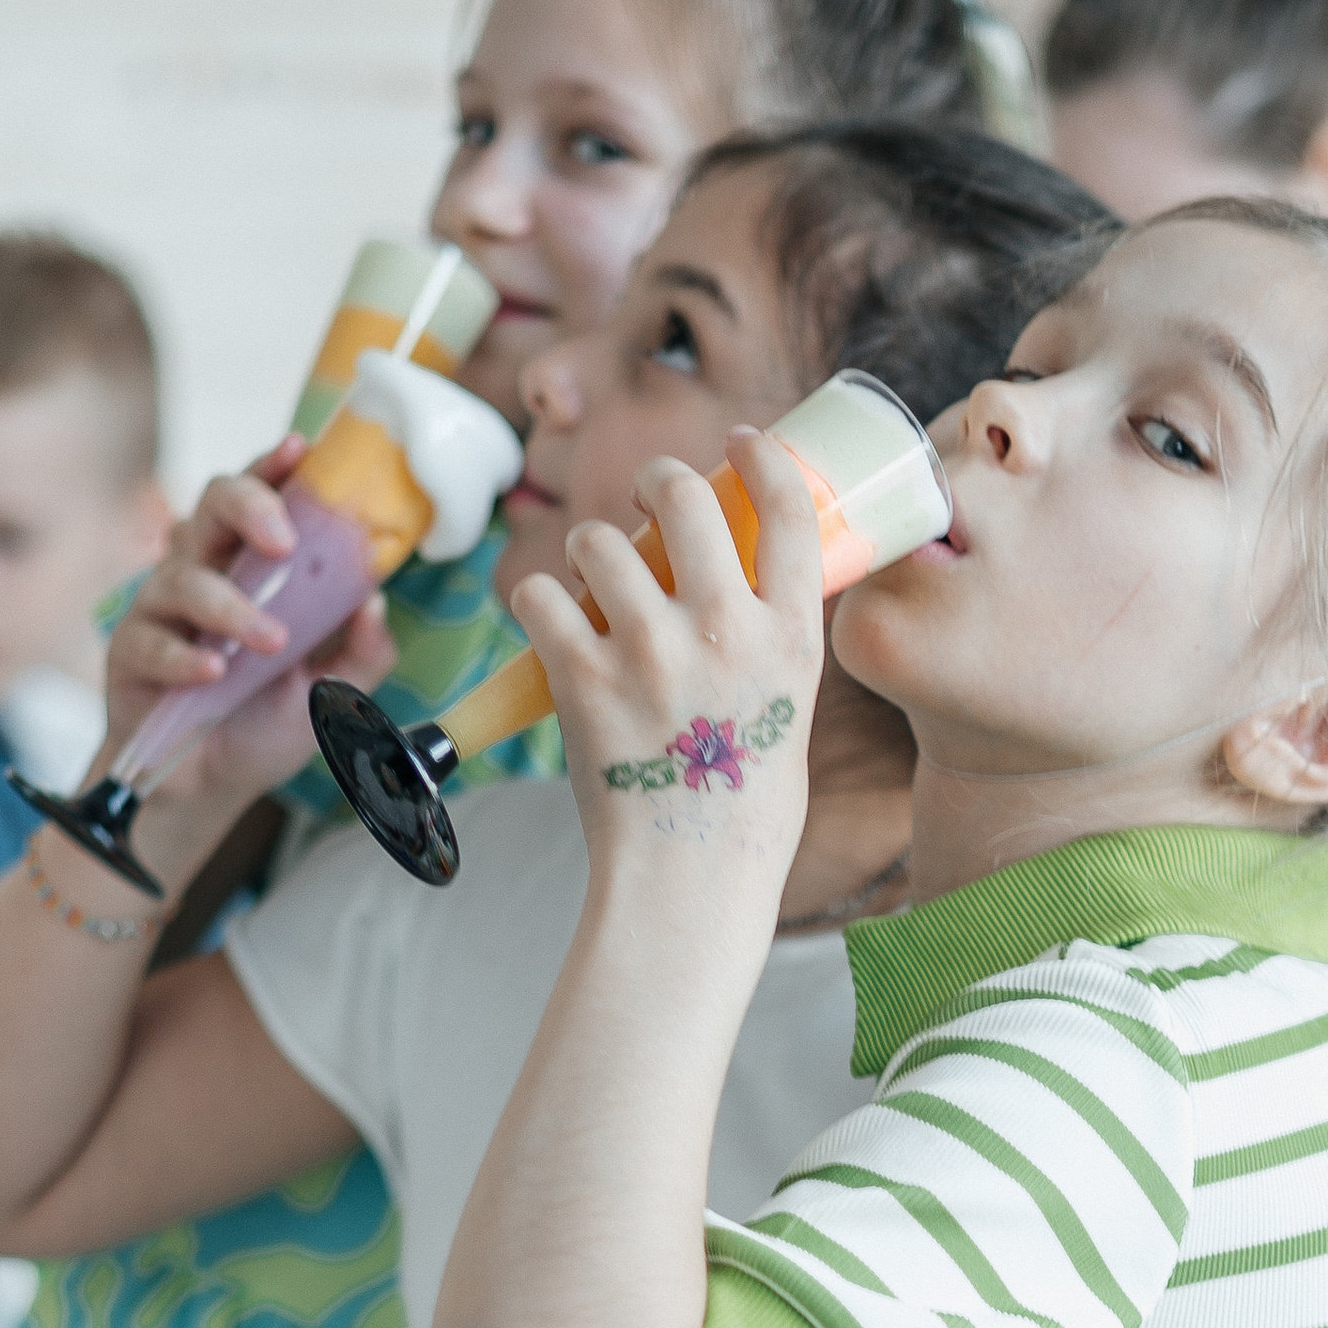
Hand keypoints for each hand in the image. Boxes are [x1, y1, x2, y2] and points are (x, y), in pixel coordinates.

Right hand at [105, 440, 394, 809]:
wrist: (208, 786)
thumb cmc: (261, 721)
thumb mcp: (332, 693)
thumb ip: (360, 651)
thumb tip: (376, 603)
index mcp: (249, 566)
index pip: (257, 500)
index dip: (272, 468)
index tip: (301, 450)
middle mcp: (202, 572)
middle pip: (211, 506)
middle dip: (249, 508)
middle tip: (284, 542)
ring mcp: (161, 610)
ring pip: (183, 576)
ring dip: (231, 606)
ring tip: (269, 642)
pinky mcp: (131, 652)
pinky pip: (152, 639)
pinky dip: (186, 655)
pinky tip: (213, 671)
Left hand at [512, 427, 823, 909]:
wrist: (686, 883)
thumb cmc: (742, 819)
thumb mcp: (788, 720)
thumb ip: (768, 654)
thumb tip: (736, 602)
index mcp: (790, 641)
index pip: (789, 512)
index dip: (761, 459)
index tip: (739, 445)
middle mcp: (725, 631)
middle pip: (686, 500)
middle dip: (659, 480)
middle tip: (647, 495)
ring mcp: (651, 650)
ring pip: (600, 540)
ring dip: (588, 549)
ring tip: (590, 580)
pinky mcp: (584, 675)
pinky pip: (540, 596)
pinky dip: (537, 601)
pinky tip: (547, 620)